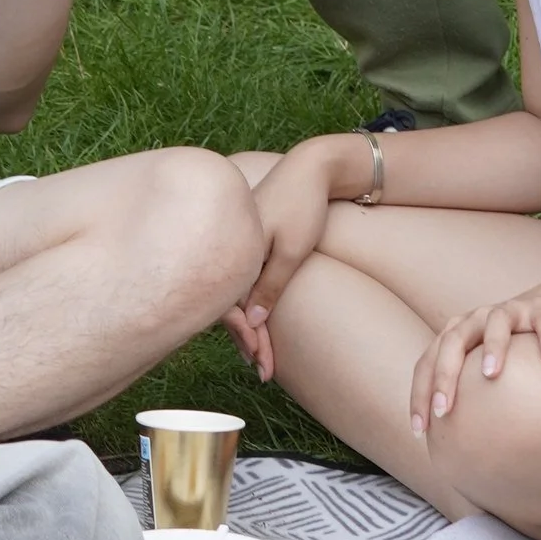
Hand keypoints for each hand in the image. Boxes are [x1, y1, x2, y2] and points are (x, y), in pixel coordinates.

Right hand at [224, 139, 351, 379]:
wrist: (311, 167)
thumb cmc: (303, 204)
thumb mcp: (292, 249)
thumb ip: (270, 285)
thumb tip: (253, 322)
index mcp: (237, 250)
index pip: (233, 307)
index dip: (248, 339)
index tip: (264, 365)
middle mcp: (230, 249)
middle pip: (228, 305)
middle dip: (247, 340)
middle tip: (266, 372)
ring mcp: (235, 245)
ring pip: (232, 295)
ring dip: (245, 325)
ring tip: (259, 356)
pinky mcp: (244, 243)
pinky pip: (238, 280)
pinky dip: (246, 304)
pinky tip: (252, 321)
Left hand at [410, 256, 540, 432]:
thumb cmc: (509, 348)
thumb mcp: (480, 364)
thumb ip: (464, 390)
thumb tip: (449, 443)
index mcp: (457, 334)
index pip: (428, 362)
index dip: (420, 394)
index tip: (419, 430)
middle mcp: (478, 319)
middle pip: (453, 341)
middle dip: (444, 375)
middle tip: (443, 410)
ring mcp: (511, 311)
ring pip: (497, 323)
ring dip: (492, 347)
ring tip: (491, 375)